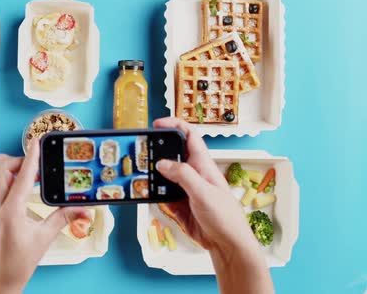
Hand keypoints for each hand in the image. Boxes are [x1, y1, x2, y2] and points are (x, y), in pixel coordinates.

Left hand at [0, 139, 87, 293]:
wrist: (2, 276)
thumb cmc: (21, 261)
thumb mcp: (46, 238)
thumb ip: (64, 218)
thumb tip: (84, 209)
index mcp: (12, 212)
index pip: (22, 177)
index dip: (31, 158)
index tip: (36, 143)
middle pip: (2, 169)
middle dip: (20, 161)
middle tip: (37, 167)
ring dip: (3, 164)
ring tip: (20, 168)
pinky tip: (9, 178)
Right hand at [153, 117, 272, 293]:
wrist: (227, 244)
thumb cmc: (225, 217)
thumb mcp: (203, 192)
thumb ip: (183, 175)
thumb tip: (162, 163)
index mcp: (202, 164)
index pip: (188, 135)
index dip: (174, 125)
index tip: (157, 124)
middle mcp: (193, 173)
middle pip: (171, 154)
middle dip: (157, 152)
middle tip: (142, 153)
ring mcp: (185, 188)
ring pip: (164, 175)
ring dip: (153, 177)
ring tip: (142, 178)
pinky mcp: (179, 203)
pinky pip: (162, 195)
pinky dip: (155, 195)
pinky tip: (151, 197)